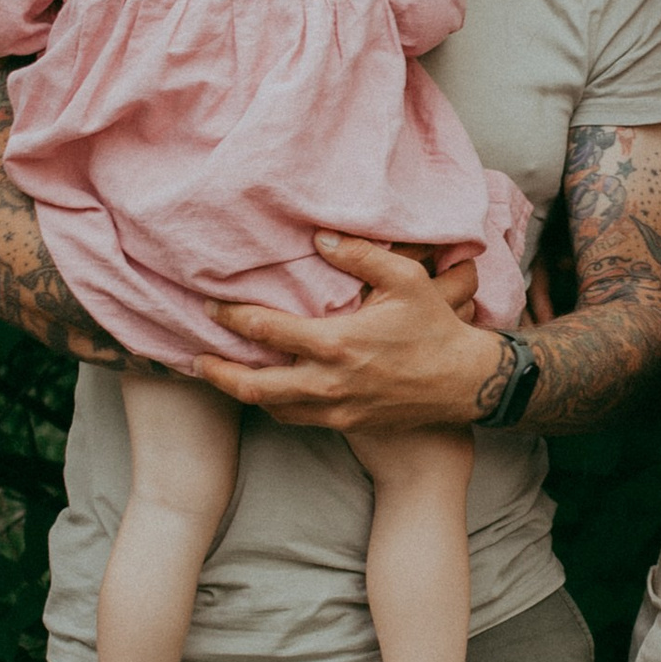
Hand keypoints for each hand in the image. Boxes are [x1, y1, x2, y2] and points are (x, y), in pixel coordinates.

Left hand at [191, 235, 499, 431]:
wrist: (465, 383)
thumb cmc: (435, 327)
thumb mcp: (406, 280)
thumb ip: (359, 255)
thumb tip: (319, 236)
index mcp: (337, 343)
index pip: (267, 330)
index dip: (232, 317)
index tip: (210, 307)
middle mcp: (329, 382)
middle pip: (253, 385)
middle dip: (218, 372)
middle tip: (195, 358)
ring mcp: (336, 409)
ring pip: (271, 408)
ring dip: (243, 392)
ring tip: (222, 375)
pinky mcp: (347, 425)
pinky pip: (297, 419)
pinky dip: (274, 405)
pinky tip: (267, 390)